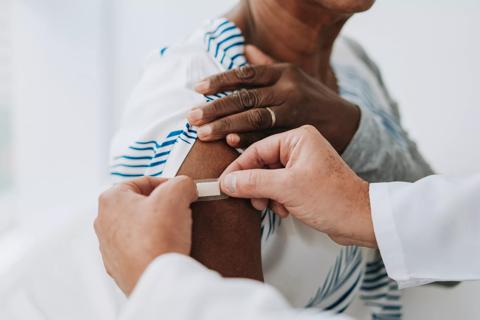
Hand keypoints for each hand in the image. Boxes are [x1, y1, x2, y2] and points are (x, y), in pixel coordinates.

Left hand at [94, 176, 197, 294]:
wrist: (156, 280)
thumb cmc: (158, 239)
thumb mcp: (177, 194)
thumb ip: (182, 182)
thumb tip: (186, 187)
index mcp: (111, 199)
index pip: (143, 182)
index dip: (167, 184)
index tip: (181, 192)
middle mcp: (104, 222)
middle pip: (140, 205)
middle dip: (162, 206)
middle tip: (179, 211)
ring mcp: (109, 247)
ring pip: (139, 227)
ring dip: (158, 227)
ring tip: (175, 232)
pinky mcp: (119, 267)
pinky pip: (140, 249)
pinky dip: (153, 246)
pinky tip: (167, 249)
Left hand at [188, 45, 359, 151]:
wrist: (346, 122)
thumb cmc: (313, 98)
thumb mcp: (294, 76)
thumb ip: (266, 64)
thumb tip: (244, 48)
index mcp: (284, 73)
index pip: (246, 74)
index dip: (220, 81)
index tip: (198, 88)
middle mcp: (288, 90)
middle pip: (246, 98)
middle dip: (216, 108)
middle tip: (192, 117)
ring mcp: (293, 113)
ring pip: (254, 118)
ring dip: (226, 126)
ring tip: (203, 133)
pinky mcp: (297, 134)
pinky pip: (269, 137)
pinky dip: (249, 141)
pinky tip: (230, 143)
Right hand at [220, 125, 375, 247]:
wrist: (361, 220)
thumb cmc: (333, 199)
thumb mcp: (287, 189)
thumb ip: (253, 182)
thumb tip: (227, 182)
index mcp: (298, 139)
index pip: (256, 150)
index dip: (239, 169)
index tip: (225, 183)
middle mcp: (300, 147)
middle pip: (261, 164)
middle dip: (255, 185)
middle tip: (252, 200)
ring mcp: (303, 164)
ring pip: (268, 177)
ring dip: (266, 195)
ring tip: (273, 207)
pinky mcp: (305, 180)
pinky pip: (279, 186)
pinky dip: (277, 199)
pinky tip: (284, 210)